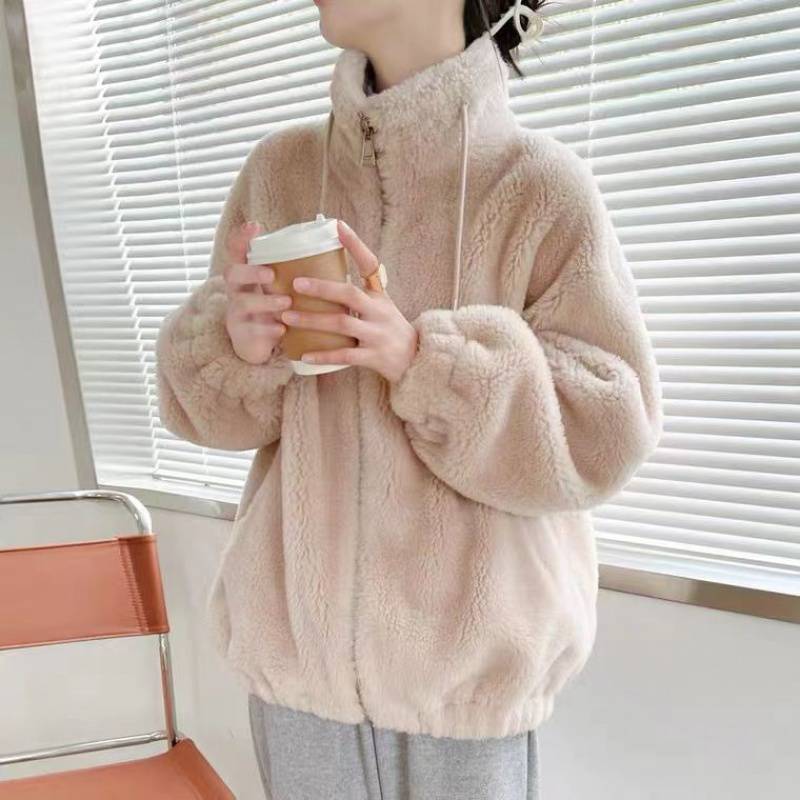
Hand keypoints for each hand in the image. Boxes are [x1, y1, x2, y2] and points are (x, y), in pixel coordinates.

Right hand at [223, 221, 292, 364]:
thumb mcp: (278, 289)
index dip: (241, 238)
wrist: (259, 345)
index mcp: (247, 275)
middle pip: (231, 274)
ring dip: (265, 302)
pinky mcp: (243, 336)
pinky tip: (282, 330)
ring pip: (242, 303)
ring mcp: (237, 313)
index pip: (236, 250)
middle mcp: (237, 291)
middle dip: (250, 272)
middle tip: (271, 274)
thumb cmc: (275, 310)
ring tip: (285, 302)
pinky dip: (268, 329)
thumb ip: (291, 273)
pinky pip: (251, 331)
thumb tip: (329, 250)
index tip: (255, 225)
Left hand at [279, 219, 418, 382]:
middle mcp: (379, 312)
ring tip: (287, 317)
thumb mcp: (381, 304)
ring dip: (313, 320)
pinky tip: (304, 355)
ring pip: (342, 324)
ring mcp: (377, 334)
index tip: (338, 225)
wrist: (415, 358)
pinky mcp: (374, 357)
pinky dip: (324, 356)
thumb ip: (360, 290)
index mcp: (379, 296)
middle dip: (321, 288)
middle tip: (296, 283)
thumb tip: (326, 270)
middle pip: (350, 294)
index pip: (369, 264)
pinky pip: (345, 356)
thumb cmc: (389, 328)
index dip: (355, 244)